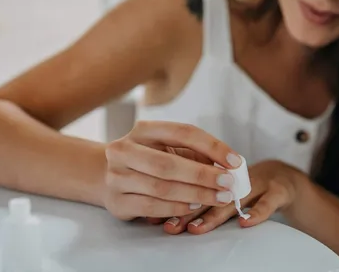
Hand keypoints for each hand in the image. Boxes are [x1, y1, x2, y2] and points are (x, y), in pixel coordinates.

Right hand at [102, 120, 242, 219]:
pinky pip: (152, 207)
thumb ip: (194, 154)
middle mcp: (124, 150)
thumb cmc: (147, 158)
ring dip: (195, 194)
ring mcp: (117, 176)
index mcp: (143, 130)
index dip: (212, 146)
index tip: (235, 161)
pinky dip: (177, 208)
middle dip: (203, 175)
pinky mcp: (117, 201)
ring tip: (218, 197)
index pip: (182, 132)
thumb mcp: (167, 147)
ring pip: (161, 188)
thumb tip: (229, 166)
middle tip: (229, 184)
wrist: (103, 174)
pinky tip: (194, 207)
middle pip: (168, 163)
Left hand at [161, 160, 303, 233]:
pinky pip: (269, 201)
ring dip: (215, 212)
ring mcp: (258, 179)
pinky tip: (245, 222)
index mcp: (218, 169)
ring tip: (196, 228)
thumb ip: (192, 195)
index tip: (153, 217)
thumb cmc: (242, 185)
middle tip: (170, 226)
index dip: (170, 198)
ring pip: (234, 195)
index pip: (192, 179)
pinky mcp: (279, 188)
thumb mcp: (218, 186)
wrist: (283, 177)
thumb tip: (152, 213)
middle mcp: (235, 173)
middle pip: (209, 189)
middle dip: (186, 209)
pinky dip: (257, 212)